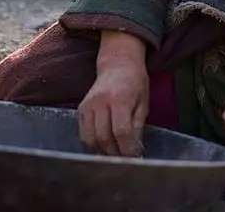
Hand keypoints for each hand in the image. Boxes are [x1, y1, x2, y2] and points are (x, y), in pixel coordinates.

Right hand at [78, 31, 148, 156]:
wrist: (117, 65)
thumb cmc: (134, 83)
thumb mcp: (143, 103)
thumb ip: (138, 127)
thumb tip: (135, 152)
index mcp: (120, 98)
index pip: (121, 132)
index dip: (128, 149)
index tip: (135, 158)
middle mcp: (100, 101)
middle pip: (104, 138)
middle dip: (116, 154)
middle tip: (126, 160)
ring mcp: (88, 105)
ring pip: (90, 139)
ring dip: (102, 152)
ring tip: (115, 153)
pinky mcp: (80, 109)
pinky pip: (83, 134)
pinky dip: (93, 144)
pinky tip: (104, 144)